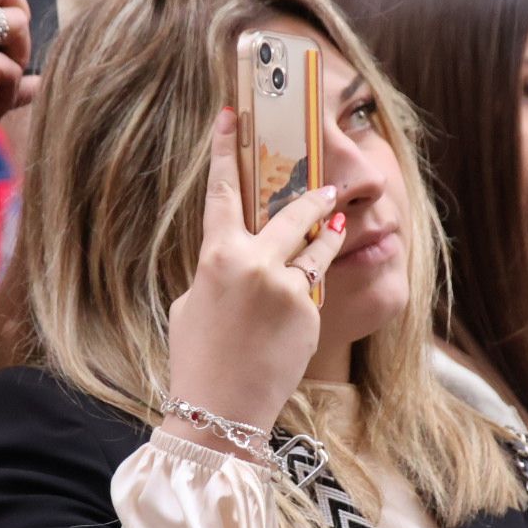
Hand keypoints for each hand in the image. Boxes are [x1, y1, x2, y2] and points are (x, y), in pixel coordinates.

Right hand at [165, 109, 346, 449]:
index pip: (223, 191)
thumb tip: (233, 262)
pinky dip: (314, 286)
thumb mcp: (191, 307)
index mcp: (215, 256)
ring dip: (327, 235)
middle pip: (291, 212)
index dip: (226, 149)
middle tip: (327, 186)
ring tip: (336, 225)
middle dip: (311, 197)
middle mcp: (253, 262)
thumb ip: (216, 273)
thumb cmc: (197, 360)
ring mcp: (286, 286)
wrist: (220, 412)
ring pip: (317, 246)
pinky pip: (317, 286)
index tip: (232, 114)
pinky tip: (305, 302)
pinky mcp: (309, 311)